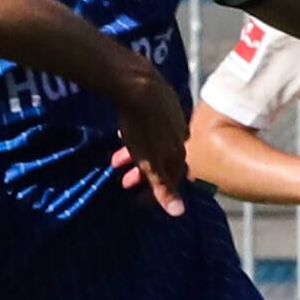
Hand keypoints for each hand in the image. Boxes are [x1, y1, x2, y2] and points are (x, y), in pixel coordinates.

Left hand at [104, 71, 190, 215]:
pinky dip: (139, 138)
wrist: (139, 86)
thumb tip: (180, 213)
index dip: (156, 192)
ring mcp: (173, 117)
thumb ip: (162, 187)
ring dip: (137, 156)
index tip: (138, 199)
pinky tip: (124, 133)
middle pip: (164, 161)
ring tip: (116, 159)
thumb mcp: (150, 162)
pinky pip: (152, 127)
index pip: (173, 179)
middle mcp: (182, 135)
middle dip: (143, 174)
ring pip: (156, 144)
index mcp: (180, 151)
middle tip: (124, 182)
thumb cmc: (143, 129)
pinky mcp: (163, 101)